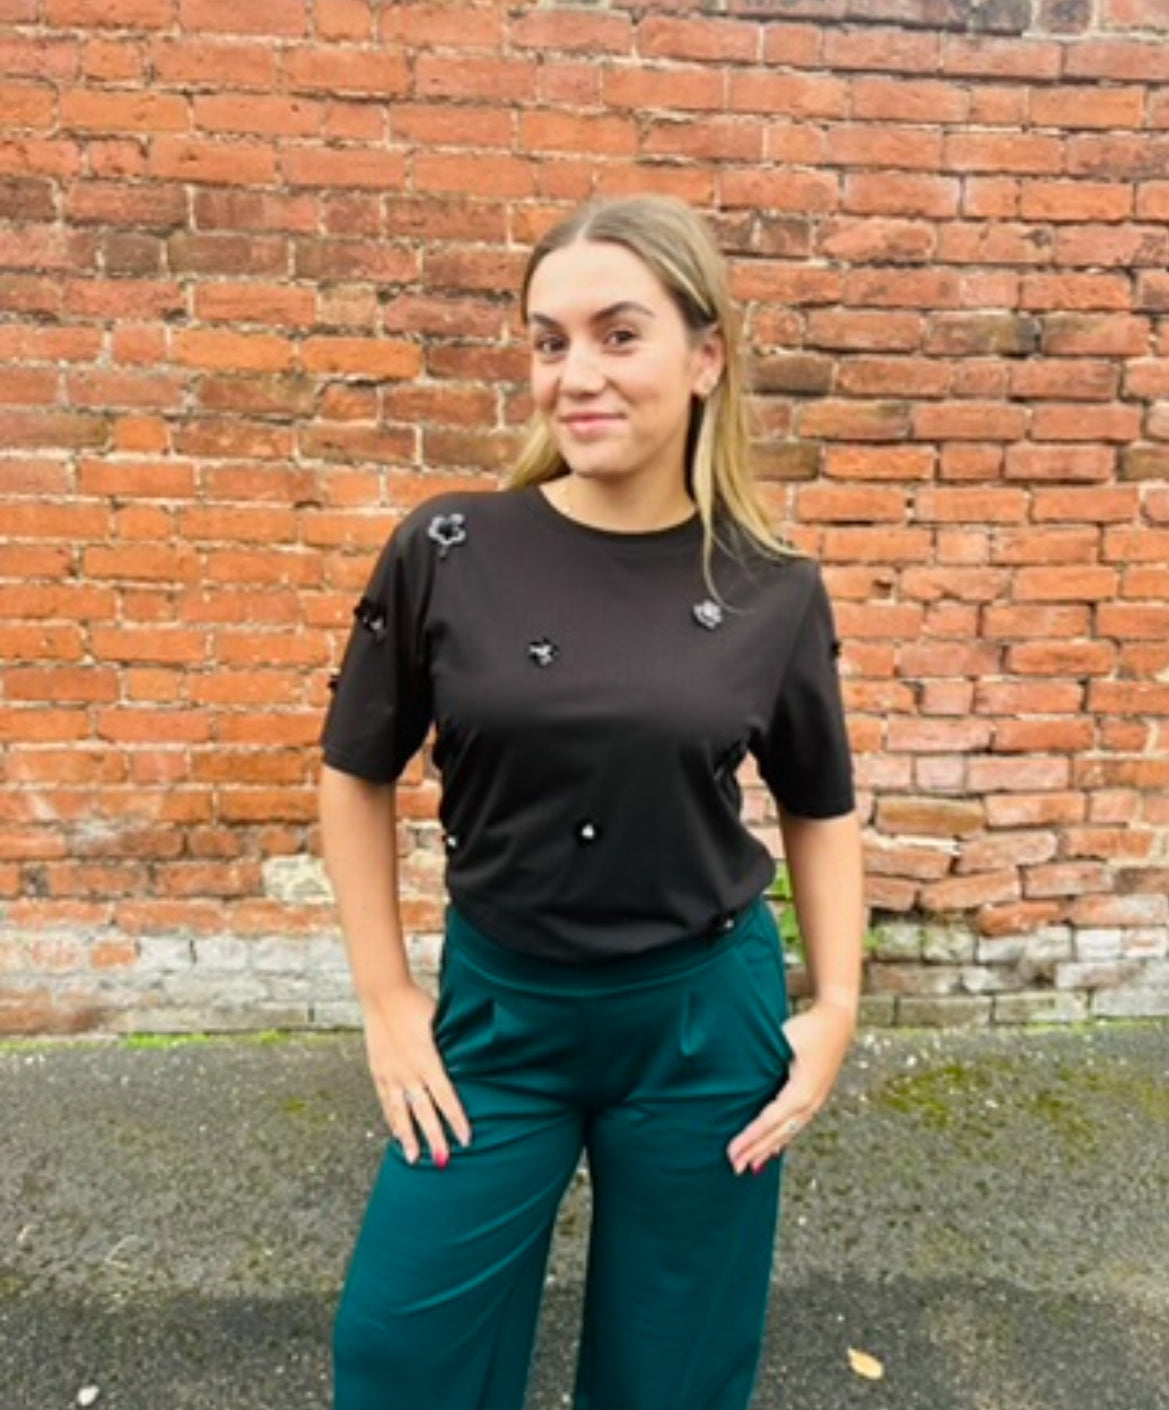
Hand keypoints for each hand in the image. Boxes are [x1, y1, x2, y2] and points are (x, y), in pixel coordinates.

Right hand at [362, 981, 471, 1166]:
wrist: (383, 994)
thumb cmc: (417, 1005)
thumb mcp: (441, 1023)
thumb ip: (451, 1045)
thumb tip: (471, 1059)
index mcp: (428, 1060)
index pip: (446, 1097)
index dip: (456, 1119)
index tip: (466, 1138)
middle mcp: (409, 1072)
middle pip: (424, 1112)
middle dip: (434, 1138)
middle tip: (443, 1161)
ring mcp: (390, 1074)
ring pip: (401, 1112)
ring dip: (408, 1137)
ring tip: (414, 1158)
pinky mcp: (378, 1072)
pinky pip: (385, 1102)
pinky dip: (392, 1120)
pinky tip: (396, 1135)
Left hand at [726, 999, 855, 1175]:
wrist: (838, 1022)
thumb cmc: (809, 1028)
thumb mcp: (784, 1041)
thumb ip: (765, 1063)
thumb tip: (740, 1079)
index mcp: (801, 1092)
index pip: (769, 1121)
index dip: (750, 1138)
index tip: (732, 1151)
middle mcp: (810, 1103)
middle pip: (778, 1134)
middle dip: (755, 1151)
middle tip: (734, 1167)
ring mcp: (815, 1102)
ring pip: (788, 1133)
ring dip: (768, 1149)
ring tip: (750, 1166)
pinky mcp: (816, 1098)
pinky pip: (796, 1126)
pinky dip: (782, 1139)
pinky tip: (773, 1149)